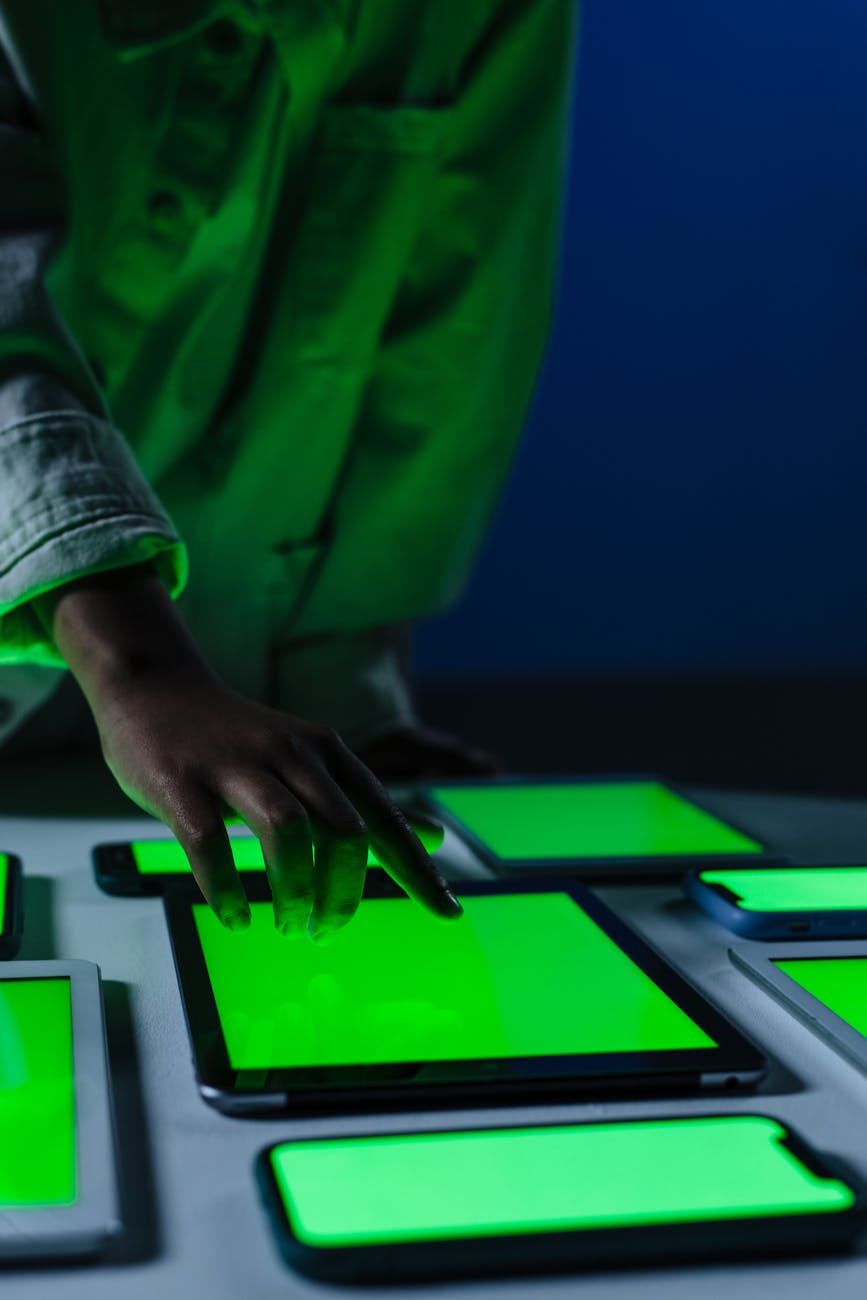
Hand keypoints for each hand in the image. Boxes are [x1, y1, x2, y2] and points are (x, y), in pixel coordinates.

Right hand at [36, 567, 460, 939]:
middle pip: (342, 829)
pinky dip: (226, 891)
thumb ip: (365, 800)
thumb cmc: (240, 738)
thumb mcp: (313, 759)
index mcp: (326, 751)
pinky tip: (236, 918)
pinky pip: (209, 843)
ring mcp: (235, 765)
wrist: (156, 687)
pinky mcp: (183, 782)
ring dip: (293, 891)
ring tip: (289, 927)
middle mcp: (290, 753)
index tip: (449, 913)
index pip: (385, 817)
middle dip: (344, 891)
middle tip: (327, 931)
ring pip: (286, 831)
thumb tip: (432, 836)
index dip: (418, 868)